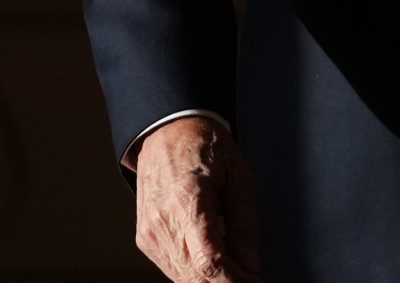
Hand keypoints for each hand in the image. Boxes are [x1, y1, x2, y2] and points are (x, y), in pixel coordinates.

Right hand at [133, 115, 261, 282]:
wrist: (167, 131)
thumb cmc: (204, 146)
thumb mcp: (239, 178)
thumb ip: (245, 225)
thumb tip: (251, 266)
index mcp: (186, 199)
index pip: (209, 262)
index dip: (236, 280)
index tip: (254, 279)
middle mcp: (162, 219)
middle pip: (196, 277)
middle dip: (227, 282)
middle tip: (249, 275)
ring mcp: (150, 231)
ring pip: (184, 279)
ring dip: (212, 280)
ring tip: (235, 266)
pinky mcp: (145, 238)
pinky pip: (174, 270)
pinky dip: (196, 273)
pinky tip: (213, 261)